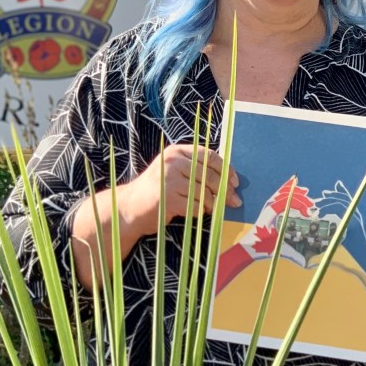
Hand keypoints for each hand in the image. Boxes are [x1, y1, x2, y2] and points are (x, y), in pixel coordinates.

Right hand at [122, 145, 240, 236]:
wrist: (129, 208)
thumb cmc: (157, 191)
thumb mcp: (174, 171)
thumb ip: (195, 169)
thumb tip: (229, 179)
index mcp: (176, 151)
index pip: (209, 156)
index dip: (226, 170)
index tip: (235, 182)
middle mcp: (172, 162)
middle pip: (210, 175)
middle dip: (225, 190)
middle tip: (234, 201)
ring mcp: (169, 180)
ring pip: (205, 192)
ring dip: (213, 204)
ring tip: (212, 209)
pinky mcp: (168, 199)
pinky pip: (196, 206)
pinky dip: (202, 212)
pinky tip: (200, 214)